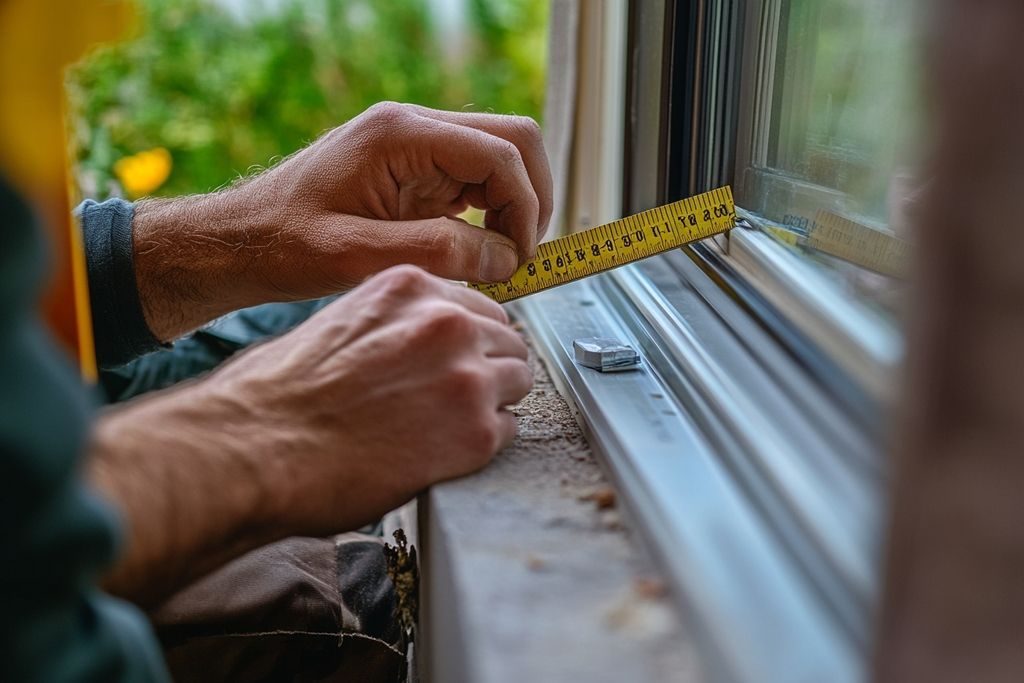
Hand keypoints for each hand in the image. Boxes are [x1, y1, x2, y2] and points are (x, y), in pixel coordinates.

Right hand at [90, 266, 532, 600]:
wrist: (254, 449)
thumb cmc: (275, 394)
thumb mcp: (335, 322)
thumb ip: (390, 324)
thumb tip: (411, 344)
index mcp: (411, 289)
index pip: (478, 305)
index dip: (472, 336)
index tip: (464, 356)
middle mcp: (448, 323)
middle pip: (507, 339)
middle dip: (489, 366)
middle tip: (461, 396)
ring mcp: (468, 377)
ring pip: (519, 380)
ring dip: (495, 402)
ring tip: (453, 424)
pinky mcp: (476, 434)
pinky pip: (511, 430)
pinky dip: (486, 441)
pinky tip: (447, 450)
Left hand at [132, 103, 552, 340]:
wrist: (242, 240)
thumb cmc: (284, 245)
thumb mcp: (358, 258)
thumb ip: (438, 252)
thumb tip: (505, 257)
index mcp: (399, 135)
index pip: (499, 152)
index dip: (524, 207)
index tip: (519, 258)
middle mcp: (413, 128)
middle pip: (512, 141)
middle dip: (531, 198)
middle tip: (522, 255)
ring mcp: (415, 146)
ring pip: (499, 159)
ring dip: (513, 208)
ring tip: (500, 260)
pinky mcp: (414, 169)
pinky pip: (474, 181)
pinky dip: (491, 214)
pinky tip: (477, 253)